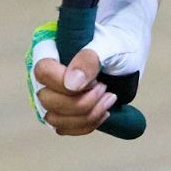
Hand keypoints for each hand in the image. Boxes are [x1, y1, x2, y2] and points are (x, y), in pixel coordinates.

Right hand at [26, 0, 157, 134]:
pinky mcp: (60, 110)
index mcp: (49, 48)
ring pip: (54, 118)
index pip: (43, 71)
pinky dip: (86, 125)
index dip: (66, 82)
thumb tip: (71, 85)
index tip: (96, 81)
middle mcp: (44, 73)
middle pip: (47, 99)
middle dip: (81, 102)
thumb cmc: (118, 42)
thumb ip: (91, 59)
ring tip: (110, 99)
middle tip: (106, 89)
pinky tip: (104, 112)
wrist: (127, 52)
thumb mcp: (111, 45)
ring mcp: (50, 92)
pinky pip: (63, 127)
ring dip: (86, 116)